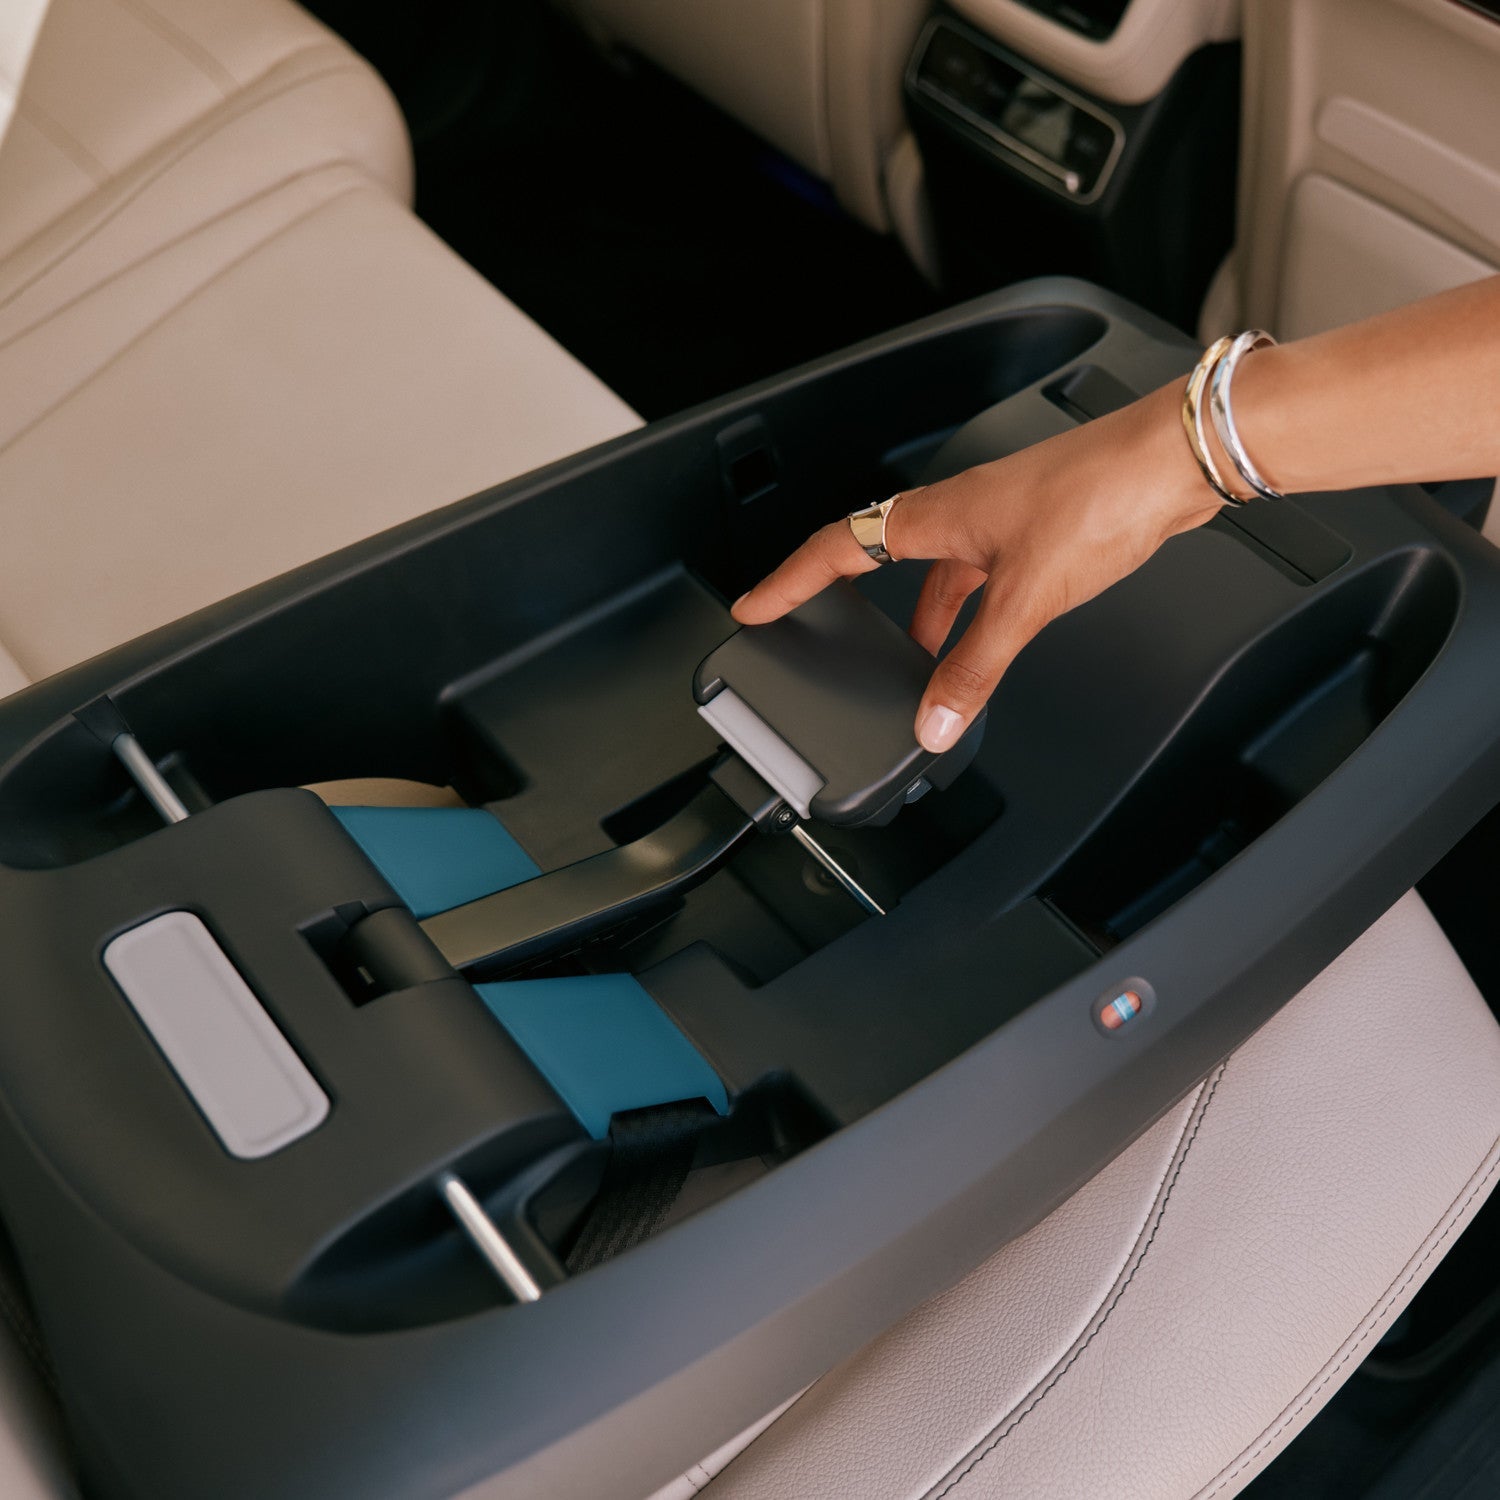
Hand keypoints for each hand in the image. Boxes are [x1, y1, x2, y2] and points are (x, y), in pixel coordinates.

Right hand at [731, 380, 1223, 751]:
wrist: (1173, 462)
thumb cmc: (1100, 497)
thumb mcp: (1024, 600)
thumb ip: (975, 667)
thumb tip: (934, 720)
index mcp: (936, 516)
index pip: (838, 547)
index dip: (790, 580)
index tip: (756, 605)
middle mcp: (960, 511)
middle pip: (880, 559)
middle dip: (848, 603)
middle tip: (825, 639)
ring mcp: (1000, 518)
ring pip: (937, 574)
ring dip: (921, 620)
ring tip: (917, 668)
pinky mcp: (1038, 530)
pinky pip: (979, 578)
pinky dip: (969, 615)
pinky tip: (986, 642)